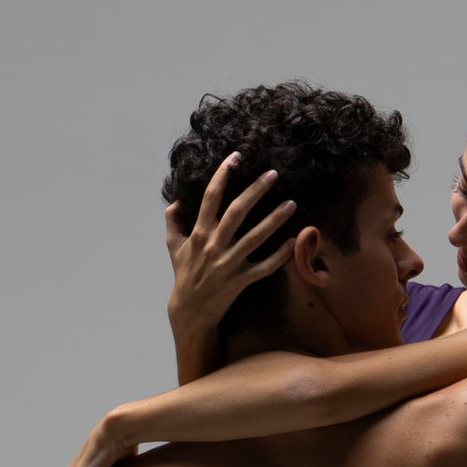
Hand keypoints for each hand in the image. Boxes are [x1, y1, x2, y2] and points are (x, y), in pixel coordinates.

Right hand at [166, 151, 298, 336]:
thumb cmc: (183, 274)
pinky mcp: (241, 280)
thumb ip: (173, 221)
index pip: (211, 198)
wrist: (190, 310)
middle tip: (273, 174)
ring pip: (256, 237)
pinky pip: (264, 266)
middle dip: (256, 190)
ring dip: (275, 219)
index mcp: (199, 233)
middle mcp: (214, 245)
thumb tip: (175, 201)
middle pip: (238, 211)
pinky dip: (279, 255)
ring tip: (292, 203)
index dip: (222, 175)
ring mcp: (229, 263)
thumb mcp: (174, 246)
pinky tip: (293, 241)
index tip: (235, 157)